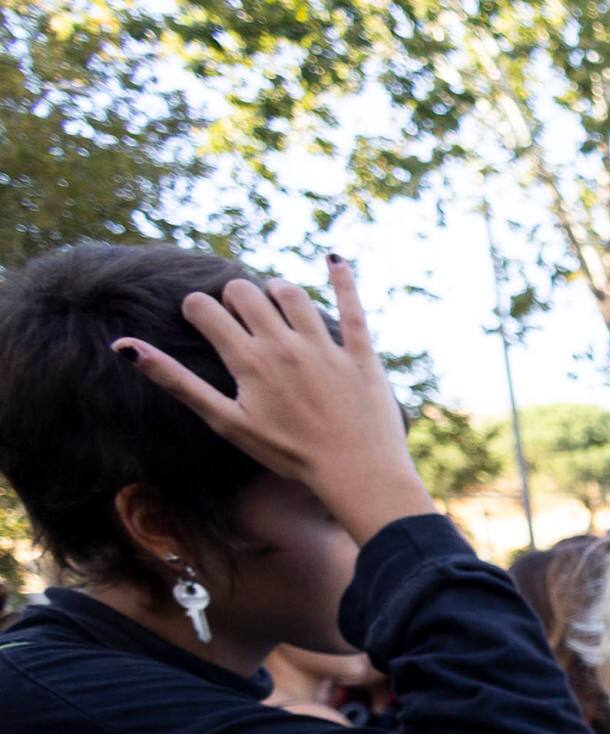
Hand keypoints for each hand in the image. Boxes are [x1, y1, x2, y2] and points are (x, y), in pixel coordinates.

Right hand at [114, 256, 435, 543]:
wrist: (356, 474)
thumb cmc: (287, 453)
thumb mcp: (225, 421)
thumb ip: (178, 381)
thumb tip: (124, 347)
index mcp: (248, 360)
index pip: (204, 307)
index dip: (197, 310)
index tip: (203, 323)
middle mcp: (285, 345)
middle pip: (244, 292)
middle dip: (233, 299)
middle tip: (241, 321)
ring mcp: (325, 346)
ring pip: (291, 293)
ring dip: (275, 292)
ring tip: (274, 308)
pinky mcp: (361, 353)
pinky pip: (353, 306)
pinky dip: (343, 279)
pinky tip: (334, 258)